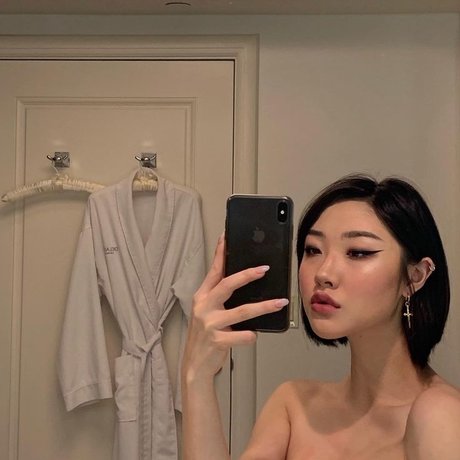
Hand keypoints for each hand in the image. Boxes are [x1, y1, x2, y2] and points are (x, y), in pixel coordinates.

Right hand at [183, 234, 288, 382]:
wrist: (195, 365)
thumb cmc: (206, 335)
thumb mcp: (209, 312)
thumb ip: (221, 297)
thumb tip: (244, 280)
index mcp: (203, 296)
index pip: (214, 270)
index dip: (221, 253)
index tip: (227, 236)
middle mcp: (203, 306)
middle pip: (227, 285)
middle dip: (247, 275)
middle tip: (264, 269)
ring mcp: (209, 324)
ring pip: (241, 311)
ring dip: (263, 306)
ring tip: (279, 302)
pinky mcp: (216, 341)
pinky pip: (242, 335)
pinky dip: (251, 335)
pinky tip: (253, 336)